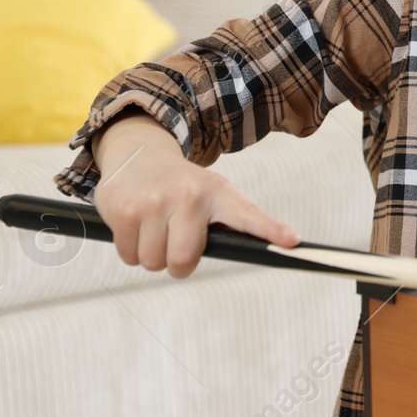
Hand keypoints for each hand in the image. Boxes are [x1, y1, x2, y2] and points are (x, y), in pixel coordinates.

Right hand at [91, 112, 299, 276]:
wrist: (138, 152)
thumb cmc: (180, 186)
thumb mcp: (210, 193)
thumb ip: (228, 223)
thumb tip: (257, 253)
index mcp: (218, 193)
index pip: (248, 215)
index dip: (271, 230)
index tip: (293, 241)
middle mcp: (189, 195)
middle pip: (184, 260)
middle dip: (178, 263)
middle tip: (175, 244)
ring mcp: (154, 202)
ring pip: (153, 262)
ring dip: (152, 256)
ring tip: (154, 229)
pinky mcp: (124, 210)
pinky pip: (129, 256)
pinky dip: (130, 251)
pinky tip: (135, 226)